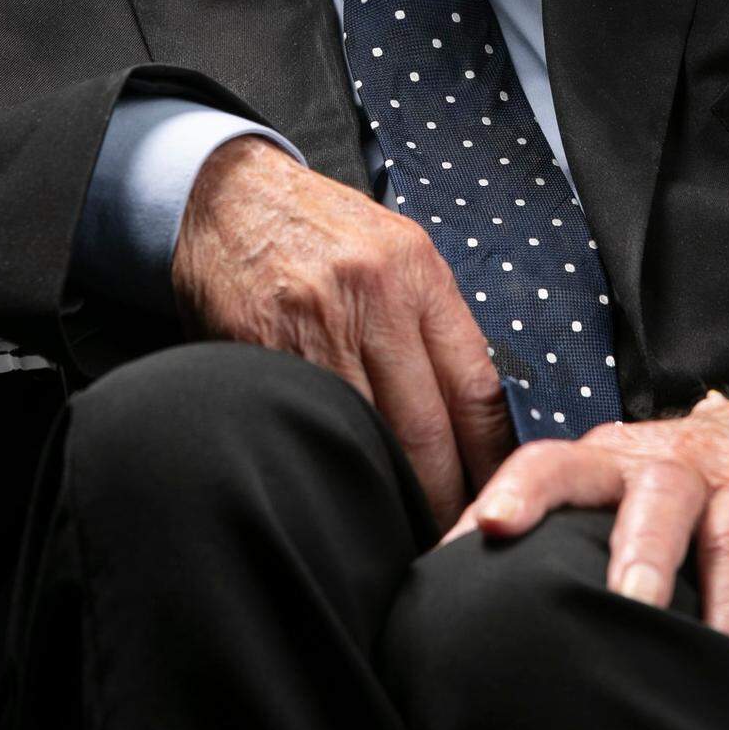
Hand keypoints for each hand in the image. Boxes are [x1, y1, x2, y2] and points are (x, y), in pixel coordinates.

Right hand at [171, 135, 513, 531]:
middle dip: (442, 495)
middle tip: (452, 535)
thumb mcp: (394, 250)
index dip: (491, 455)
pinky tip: (340, 493)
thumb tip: (478, 412)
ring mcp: (313, 322)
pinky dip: (329, 464)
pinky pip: (309, 424)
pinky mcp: (261, 347)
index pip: (475, 385)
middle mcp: (371, 294)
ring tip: (401, 531)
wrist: (230, 195)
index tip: (498, 493)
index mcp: (417, 271)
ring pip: (368, 437)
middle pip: (425, 428)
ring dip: (386, 494)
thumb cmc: (321, 230)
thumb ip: (433, 320)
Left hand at [440, 383, 728, 664]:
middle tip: (625, 604)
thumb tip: (462, 582)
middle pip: (658, 498)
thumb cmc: (687, 478)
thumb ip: (568, 522)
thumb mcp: (626, 478)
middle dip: (641, 554)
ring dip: (725, 604)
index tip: (489, 528)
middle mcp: (682, 463)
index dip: (522, 489)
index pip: (560, 460)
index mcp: (620, 457)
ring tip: (716, 655)